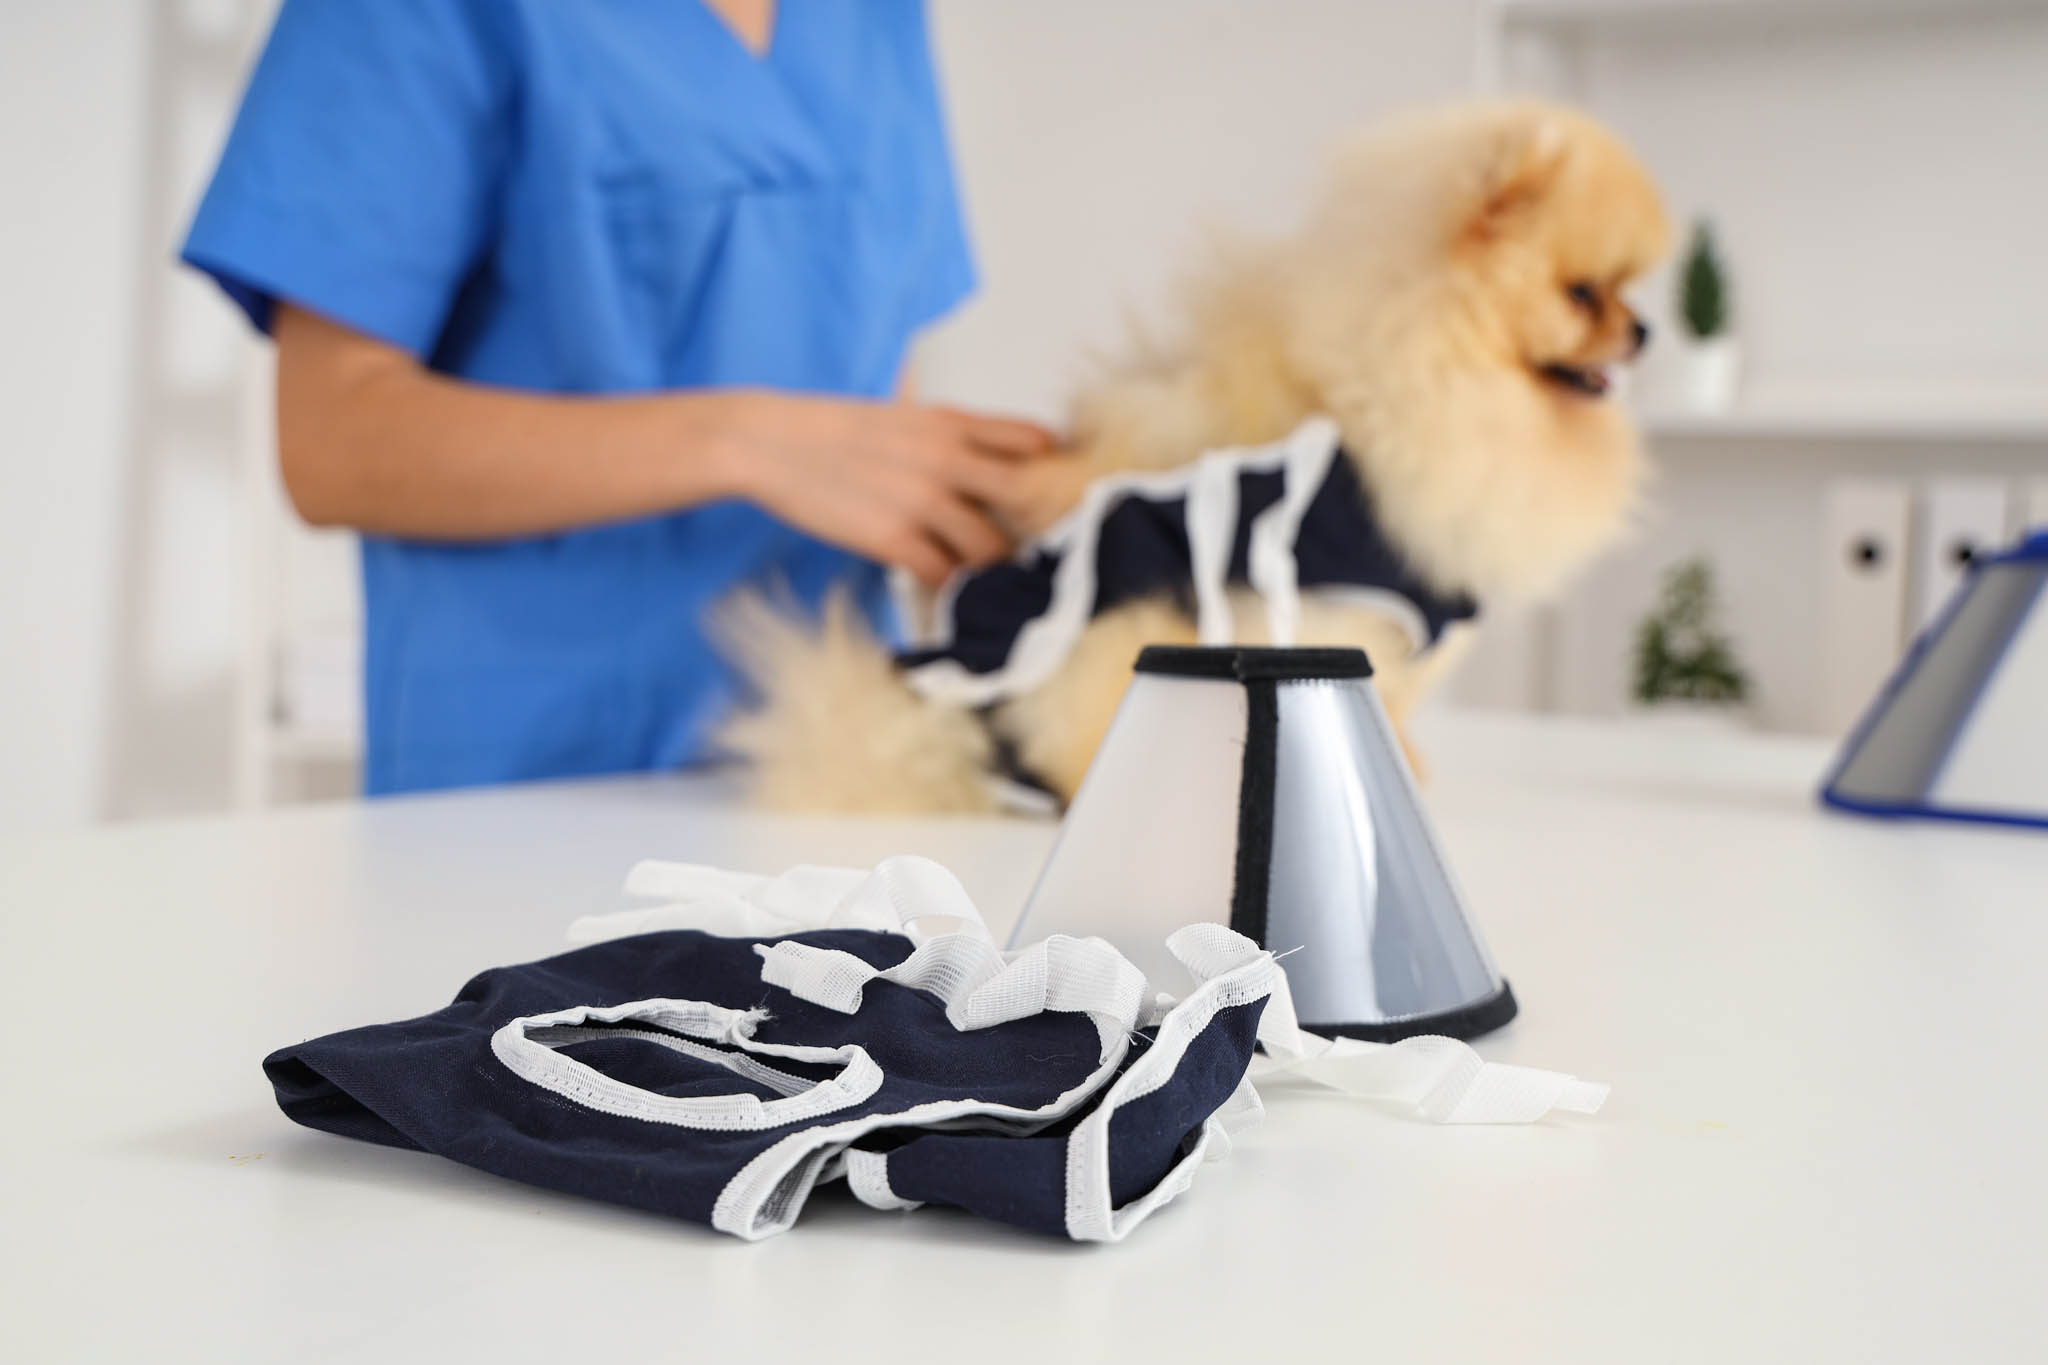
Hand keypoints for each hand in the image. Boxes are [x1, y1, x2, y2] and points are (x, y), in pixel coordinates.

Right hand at [722, 391, 1060, 585]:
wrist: (769, 443)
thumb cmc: (832, 430)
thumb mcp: (901, 416)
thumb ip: (946, 436)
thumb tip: (980, 463)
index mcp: (950, 423)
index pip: (1033, 440)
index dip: (1050, 469)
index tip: (1049, 493)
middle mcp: (947, 459)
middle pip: (1027, 498)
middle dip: (1036, 525)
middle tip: (1034, 546)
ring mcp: (922, 501)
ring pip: (991, 549)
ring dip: (993, 569)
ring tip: (988, 580)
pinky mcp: (893, 539)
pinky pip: (944, 576)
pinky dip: (950, 588)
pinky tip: (944, 588)